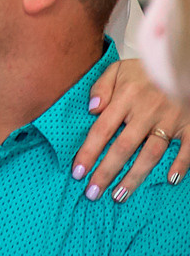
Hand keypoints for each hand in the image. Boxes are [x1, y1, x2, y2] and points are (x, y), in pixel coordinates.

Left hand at [74, 58, 185, 200]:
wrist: (180, 60)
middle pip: (123, 148)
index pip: (102, 130)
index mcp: (125, 98)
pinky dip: (181, 165)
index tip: (77, 172)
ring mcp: (170, 121)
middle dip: (106, 172)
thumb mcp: (118, 69)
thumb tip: (90, 109)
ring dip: (135, 177)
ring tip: (119, 195)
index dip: (88, 152)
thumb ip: (101, 88)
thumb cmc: (147, 68)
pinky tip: (170, 180)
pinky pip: (187, 149)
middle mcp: (145, 112)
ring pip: (151, 154)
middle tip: (92, 193)